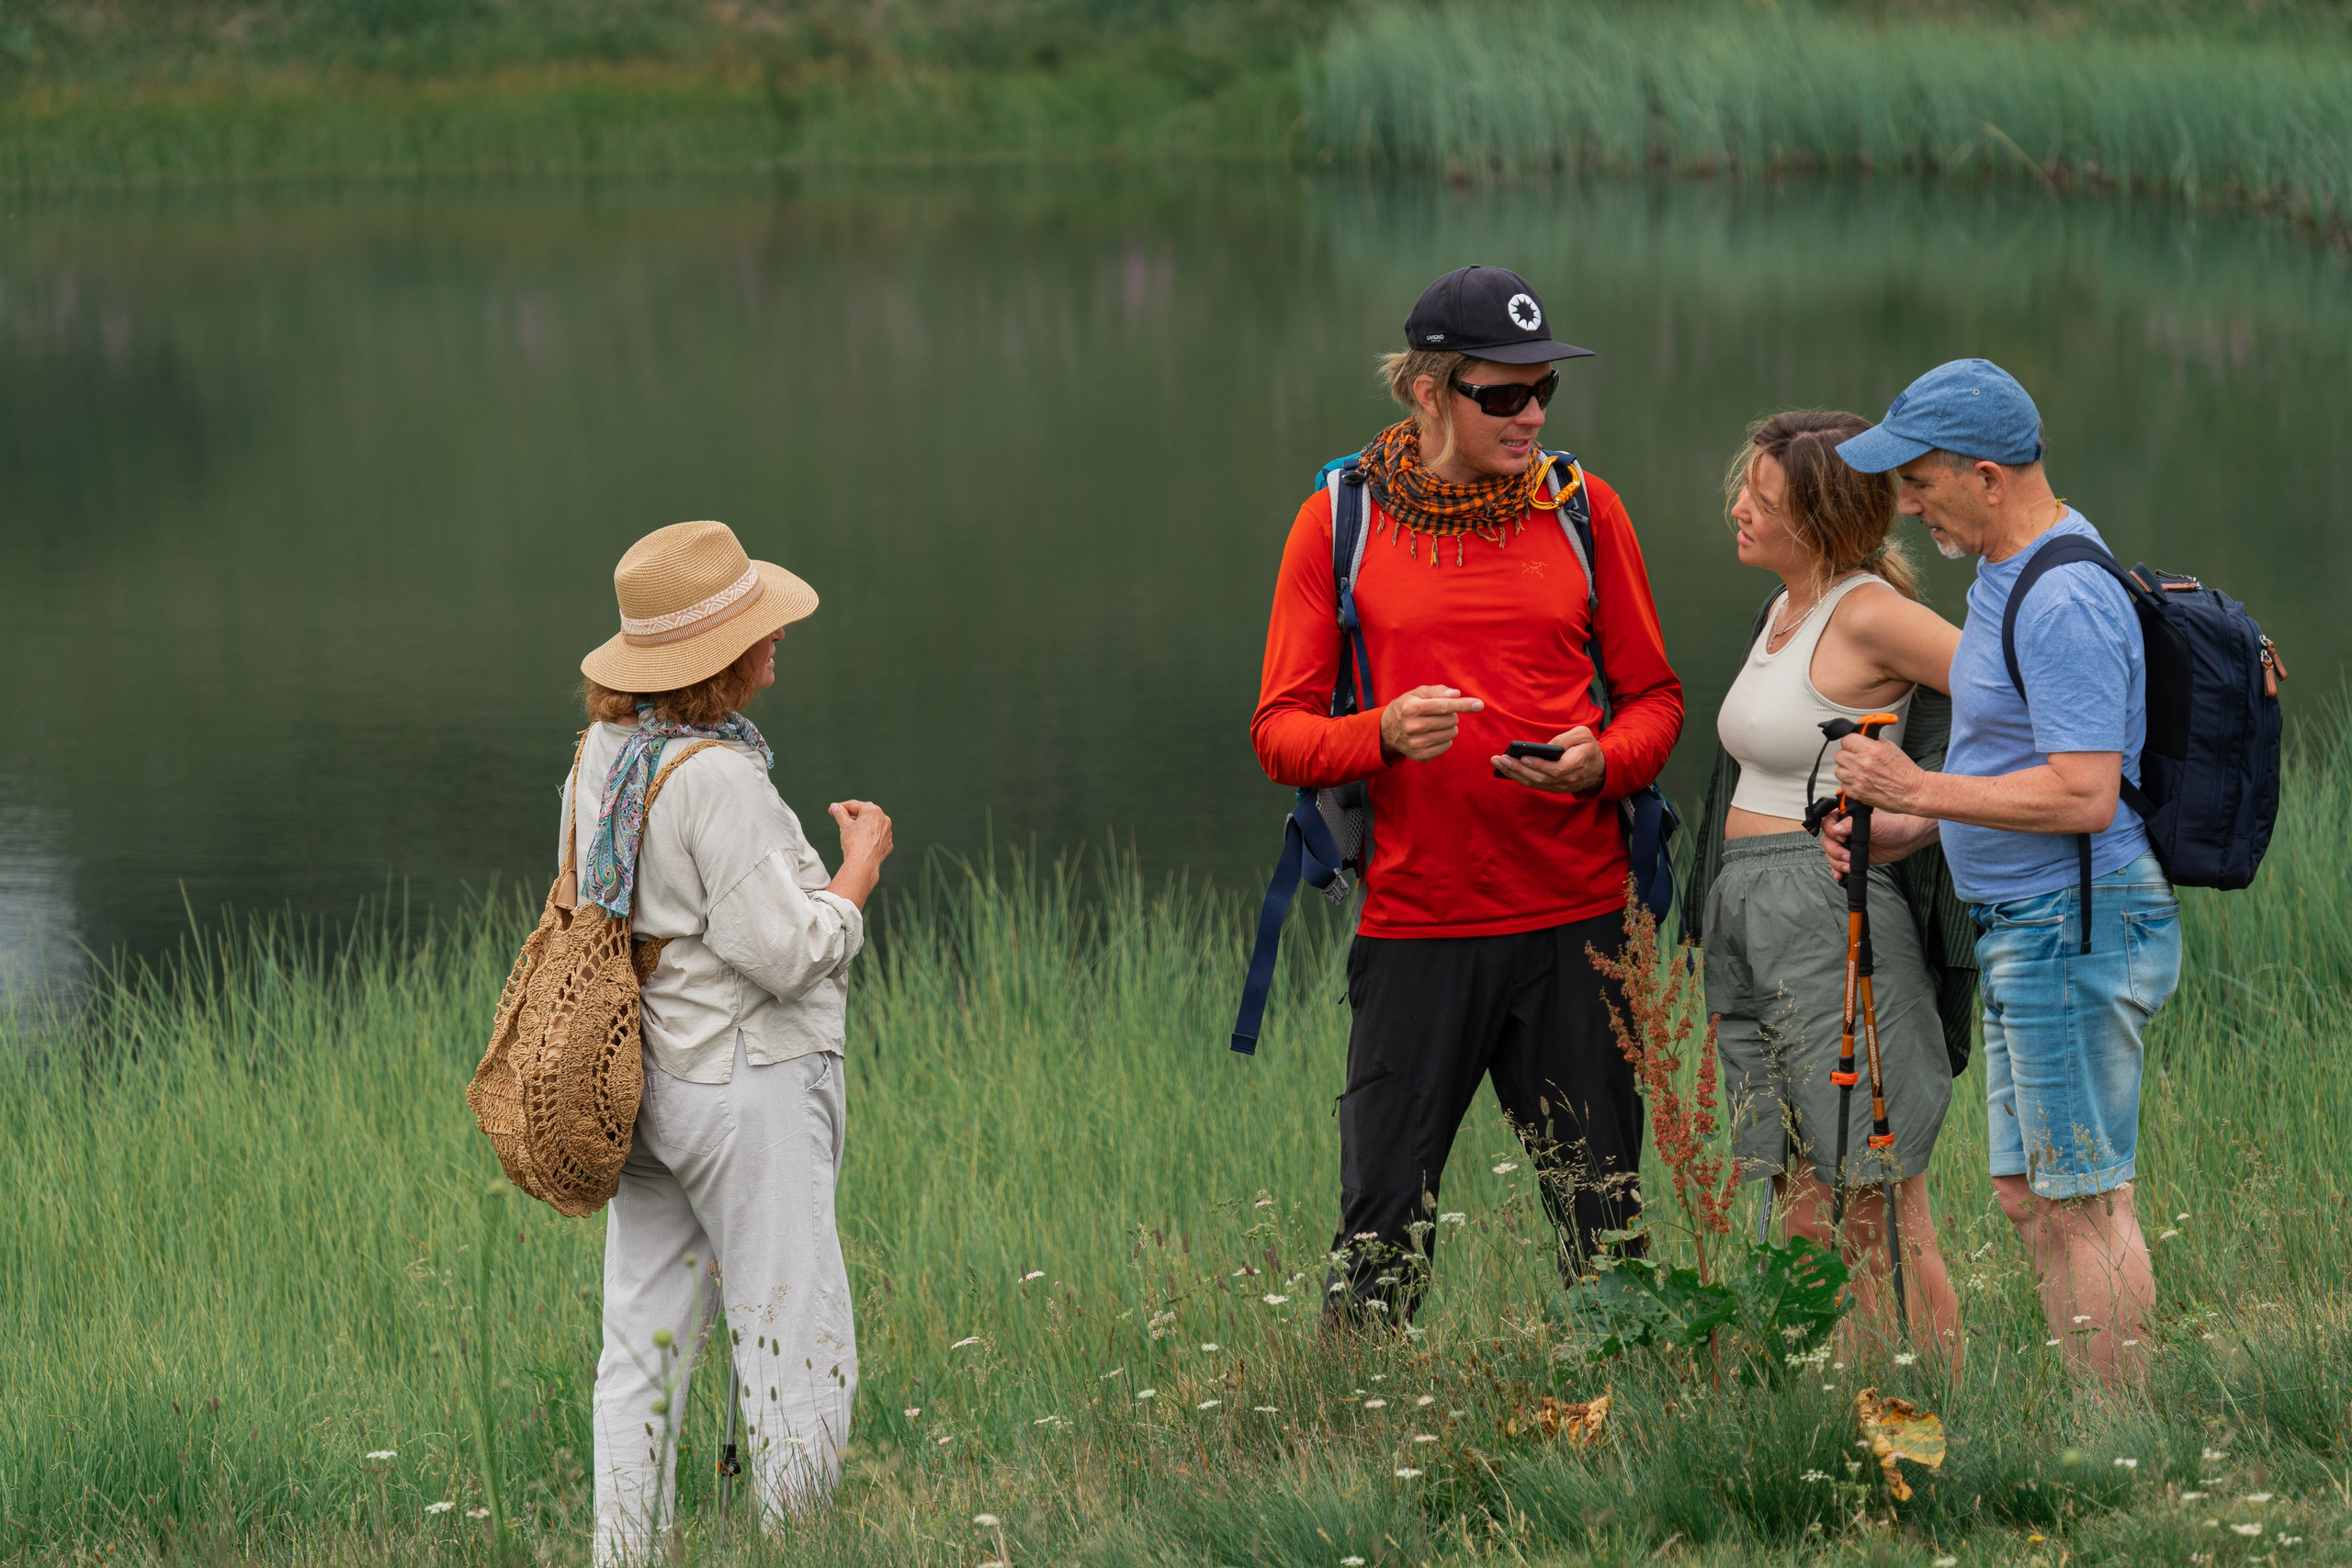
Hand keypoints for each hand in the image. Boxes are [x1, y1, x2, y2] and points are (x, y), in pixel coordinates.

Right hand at [825, 800, 893, 909]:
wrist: (863, 865)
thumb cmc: (853, 843)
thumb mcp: (844, 825)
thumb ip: (840, 813)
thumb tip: (835, 806)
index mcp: (874, 811)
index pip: (854, 805)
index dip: (841, 807)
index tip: (832, 810)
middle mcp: (884, 819)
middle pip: (865, 813)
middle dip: (852, 814)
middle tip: (840, 818)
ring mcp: (888, 832)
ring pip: (873, 825)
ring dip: (862, 825)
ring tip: (850, 830)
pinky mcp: (888, 844)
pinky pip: (877, 837)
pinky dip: (869, 837)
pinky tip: (861, 841)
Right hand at [1380, 685, 1483, 761]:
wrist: (1387, 730)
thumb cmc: (1407, 707)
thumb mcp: (1417, 693)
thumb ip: (1438, 691)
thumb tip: (1456, 695)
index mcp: (1411, 708)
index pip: (1443, 706)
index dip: (1463, 705)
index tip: (1479, 704)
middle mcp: (1412, 727)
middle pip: (1450, 720)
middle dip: (1451, 715)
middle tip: (1439, 714)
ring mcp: (1416, 743)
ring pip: (1451, 734)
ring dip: (1449, 727)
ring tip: (1436, 724)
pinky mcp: (1420, 755)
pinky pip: (1446, 745)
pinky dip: (1445, 739)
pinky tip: (1433, 735)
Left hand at [1491, 725, 1604, 795]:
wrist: (1597, 769)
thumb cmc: (1587, 747)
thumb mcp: (1582, 734)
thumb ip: (1566, 738)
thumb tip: (1546, 747)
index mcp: (1576, 764)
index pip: (1555, 769)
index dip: (1539, 765)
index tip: (1523, 757)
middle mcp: (1567, 779)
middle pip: (1539, 778)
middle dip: (1518, 769)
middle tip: (1500, 759)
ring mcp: (1559, 786)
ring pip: (1534, 783)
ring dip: (1514, 774)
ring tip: (1498, 762)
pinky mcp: (1552, 788)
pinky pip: (1533, 785)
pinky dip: (1519, 778)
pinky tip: (1506, 769)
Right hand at [1822, 807, 1937, 876]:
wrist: (1907, 840)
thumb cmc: (1894, 826)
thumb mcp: (1874, 823)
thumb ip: (1852, 825)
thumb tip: (1836, 830)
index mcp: (1846, 817)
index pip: (1827, 823)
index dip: (1830, 832)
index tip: (1841, 838)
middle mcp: (1845, 831)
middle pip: (1827, 841)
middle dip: (1834, 851)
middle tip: (1846, 855)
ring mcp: (1848, 845)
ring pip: (1831, 854)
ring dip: (1836, 862)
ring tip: (1848, 865)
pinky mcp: (1853, 857)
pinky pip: (1839, 864)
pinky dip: (1837, 870)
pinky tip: (1840, 874)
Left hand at [1830, 732, 1923, 811]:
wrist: (1912, 791)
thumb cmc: (1905, 771)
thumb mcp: (1891, 747)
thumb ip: (1873, 740)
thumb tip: (1862, 735)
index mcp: (1872, 750)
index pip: (1846, 739)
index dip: (1851, 741)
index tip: (1854, 744)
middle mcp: (1862, 764)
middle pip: (1839, 755)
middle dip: (1847, 755)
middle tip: (1856, 758)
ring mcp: (1858, 780)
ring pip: (1838, 770)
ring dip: (1846, 769)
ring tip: (1858, 770)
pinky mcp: (1857, 793)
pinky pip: (1843, 785)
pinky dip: (1849, 783)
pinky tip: (1860, 781)